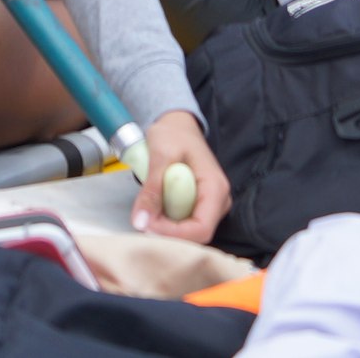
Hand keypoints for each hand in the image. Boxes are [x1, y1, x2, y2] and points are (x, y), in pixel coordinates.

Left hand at [129, 111, 227, 243]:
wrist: (177, 124)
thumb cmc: (174, 134)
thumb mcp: (160, 156)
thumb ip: (152, 190)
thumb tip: (140, 222)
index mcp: (216, 188)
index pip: (201, 229)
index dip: (173, 234)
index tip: (148, 225)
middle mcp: (219, 201)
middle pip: (195, 235)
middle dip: (168, 232)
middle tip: (143, 218)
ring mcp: (210, 205)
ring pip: (189, 233)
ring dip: (166, 228)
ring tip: (147, 210)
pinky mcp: (199, 206)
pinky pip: (184, 224)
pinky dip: (167, 221)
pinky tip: (154, 208)